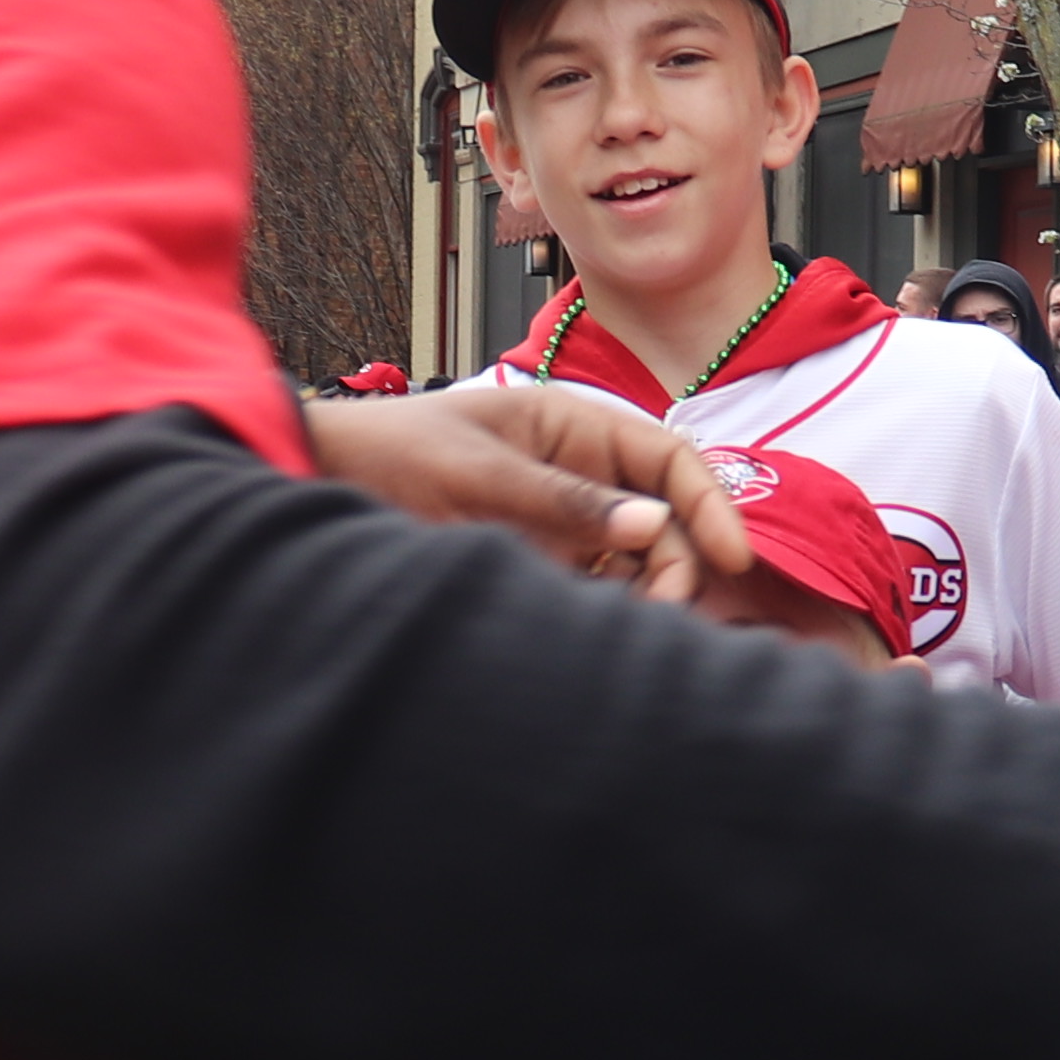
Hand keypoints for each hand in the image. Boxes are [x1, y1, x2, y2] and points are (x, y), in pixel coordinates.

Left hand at [304, 384, 755, 602]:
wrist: (328, 480)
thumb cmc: (396, 454)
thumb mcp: (479, 473)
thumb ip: (563, 500)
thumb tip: (650, 524)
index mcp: (577, 426)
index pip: (670, 458)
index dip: (710, 503)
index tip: (731, 558)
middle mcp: (582, 472)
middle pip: (664, 519)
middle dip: (675, 562)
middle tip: (658, 612)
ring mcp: (564, 521)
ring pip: (637, 561)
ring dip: (645, 594)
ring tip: (628, 630)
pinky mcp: (542, 563)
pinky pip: (597, 589)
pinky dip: (609, 611)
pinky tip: (597, 632)